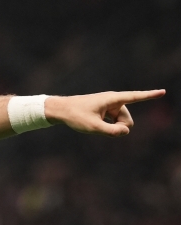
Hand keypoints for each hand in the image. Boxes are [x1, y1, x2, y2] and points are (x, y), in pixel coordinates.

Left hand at [45, 90, 165, 136]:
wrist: (60, 110)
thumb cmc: (75, 116)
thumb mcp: (93, 127)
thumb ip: (111, 131)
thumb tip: (126, 132)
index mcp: (112, 99)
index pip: (135, 97)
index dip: (149, 95)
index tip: (163, 92)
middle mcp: (112, 100)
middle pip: (127, 120)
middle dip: (120, 128)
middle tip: (101, 128)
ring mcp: (109, 106)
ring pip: (121, 122)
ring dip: (113, 128)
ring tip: (95, 125)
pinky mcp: (105, 110)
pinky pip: (114, 122)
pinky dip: (109, 127)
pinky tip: (97, 125)